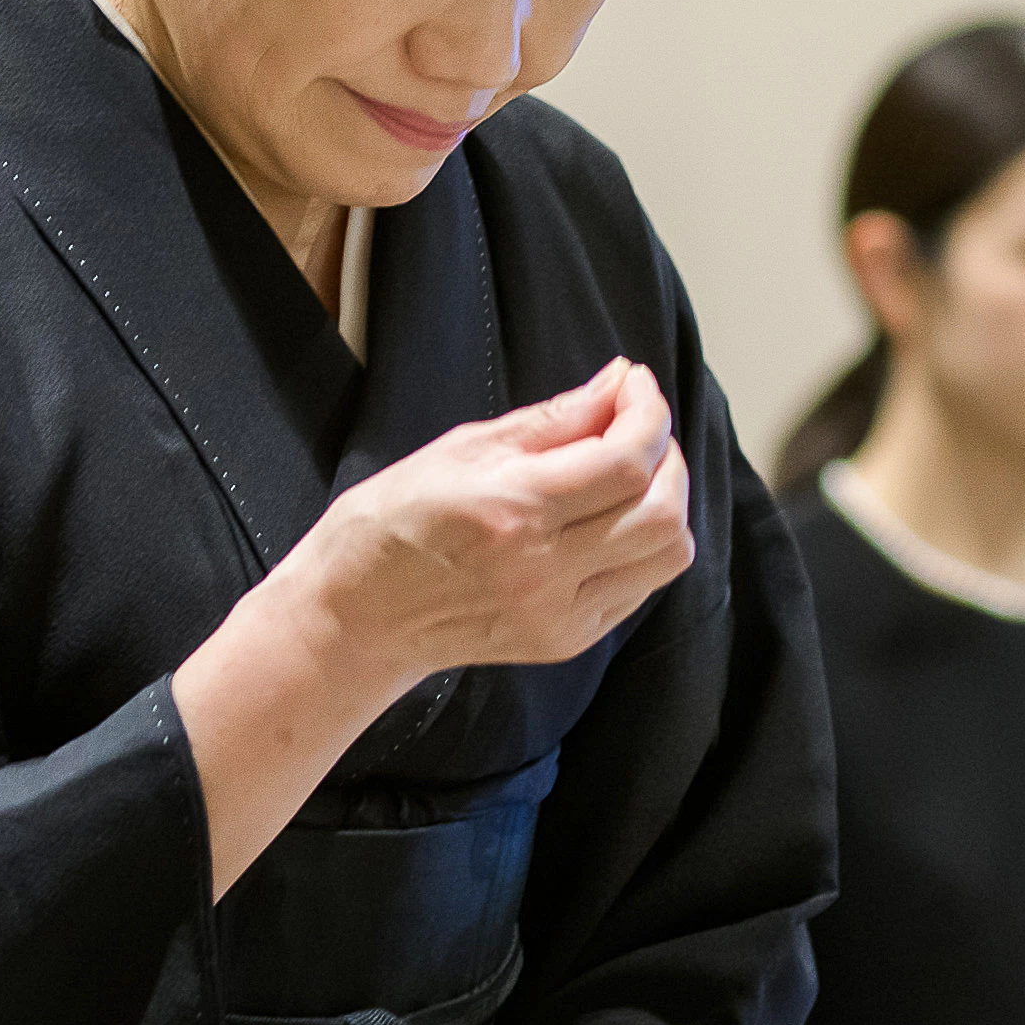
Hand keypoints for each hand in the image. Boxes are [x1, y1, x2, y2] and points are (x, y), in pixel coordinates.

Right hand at [177, 361, 696, 891]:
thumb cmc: (392, 523)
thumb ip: (551, 420)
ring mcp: (560, 616)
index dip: (648, 413)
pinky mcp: (567, 641)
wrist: (356, 618)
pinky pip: (642, 586)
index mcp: (512, 512)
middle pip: (664, 512)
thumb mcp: (459, 450)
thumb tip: (617, 383)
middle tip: (635, 427)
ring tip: (627, 474)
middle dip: (667, 455)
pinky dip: (642, 542)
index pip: (627, 463)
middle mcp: (543, 571)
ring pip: (668, 554)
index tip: (634, 384)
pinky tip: (605, 520)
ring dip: (666, 502)